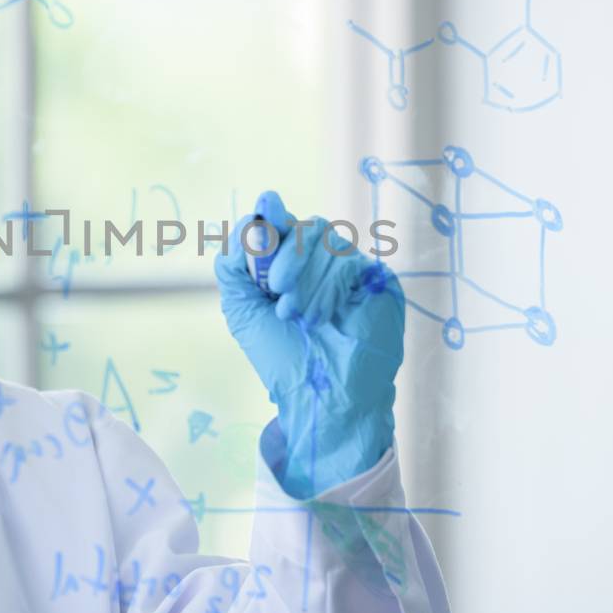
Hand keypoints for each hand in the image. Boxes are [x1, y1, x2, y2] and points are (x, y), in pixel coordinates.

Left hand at [214, 190, 405, 497]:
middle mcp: (322, 264)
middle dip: (285, 256)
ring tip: (298, 316)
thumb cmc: (282, 359)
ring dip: (305, 279)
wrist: (320, 396)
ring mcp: (352, 270)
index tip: (263, 217)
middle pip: (305, 227)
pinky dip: (327, 287)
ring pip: (326, 239)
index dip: (271, 218)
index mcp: (291, 265)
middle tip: (276, 290)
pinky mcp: (377, 280)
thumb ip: (235, 265)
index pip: (283, 224)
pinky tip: (320, 317)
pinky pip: (349, 259)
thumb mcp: (243, 311)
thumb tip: (249, 219)